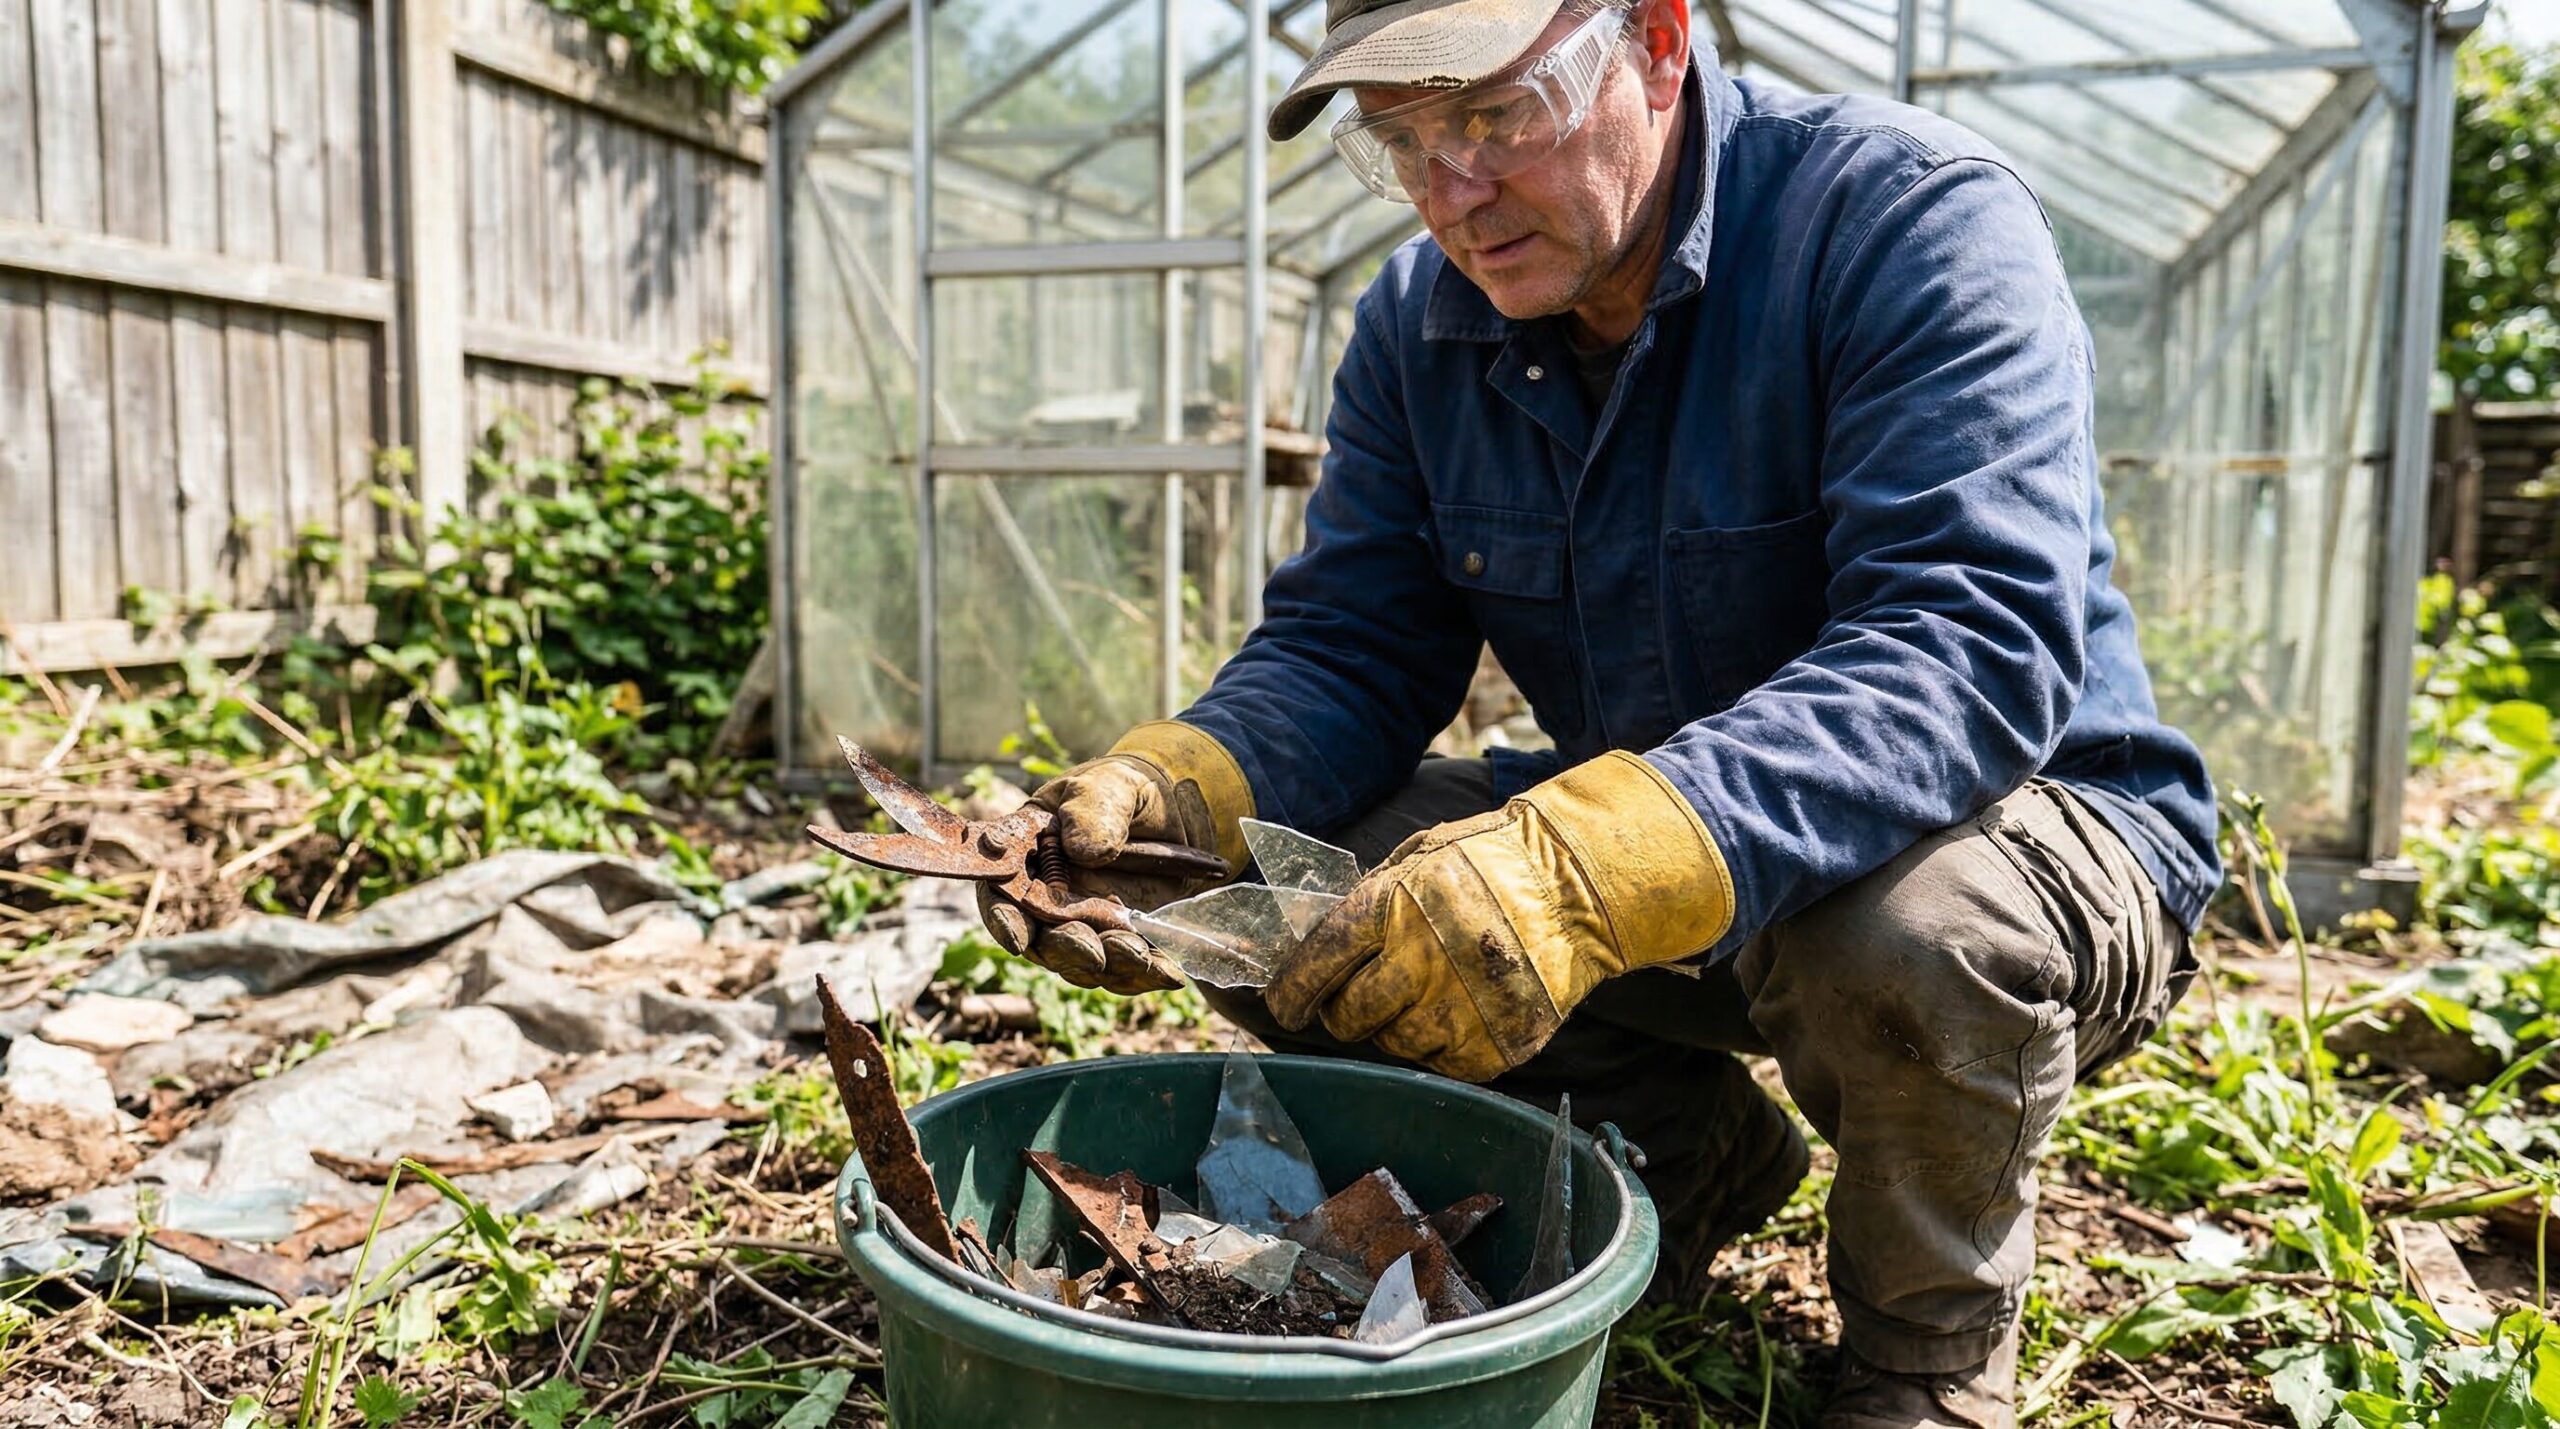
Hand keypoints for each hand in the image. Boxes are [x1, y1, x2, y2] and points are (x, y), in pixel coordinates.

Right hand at [978, 722, 1253, 994]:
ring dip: (1109, 966)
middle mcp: (1047, 900)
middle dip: (1066, 950)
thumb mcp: (1109, 784)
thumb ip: (1092, 809)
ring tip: (1139, 955)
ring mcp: (1085, 924)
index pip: (1000, 896)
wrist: (1172, 807)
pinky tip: (1169, 971)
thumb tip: (1083, 850)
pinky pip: (1128, 969)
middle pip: (1042, 941)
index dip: (1003, 920)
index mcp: (1026, 857)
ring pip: (1084, 962)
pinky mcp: (1122, 940)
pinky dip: (1147, 974)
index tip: (1018, 939)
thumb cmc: (1123, 790)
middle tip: (1094, 951)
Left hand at [1265, 752, 1732, 1081]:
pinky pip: (1442, 1063)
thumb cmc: (1492, 864)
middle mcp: (1425, 958)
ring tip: (1417, 998)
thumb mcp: (1423, 857)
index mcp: (1397, 903)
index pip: (1322, 959)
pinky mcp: (1498, 1043)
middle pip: (1351, 1015)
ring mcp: (1464, 1006)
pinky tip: (1453, 1013)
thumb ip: (1371, 898)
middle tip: (1354, 999)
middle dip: (1343, 1011)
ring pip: (1394, 1044)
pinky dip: (1438, 1046)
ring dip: (1392, 1028)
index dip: (1293, 990)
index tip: (1286, 1005)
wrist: (1580, 888)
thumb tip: (1316, 941)